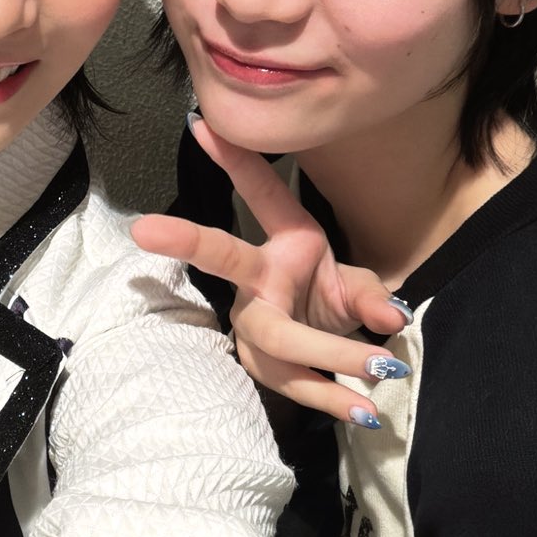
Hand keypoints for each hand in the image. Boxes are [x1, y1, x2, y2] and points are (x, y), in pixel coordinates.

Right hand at [131, 118, 408, 425]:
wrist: (319, 351)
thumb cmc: (326, 300)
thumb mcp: (354, 286)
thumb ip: (371, 295)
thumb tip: (390, 314)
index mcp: (280, 247)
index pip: (257, 195)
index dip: (230, 160)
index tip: (197, 125)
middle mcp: (257, 283)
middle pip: (225, 259)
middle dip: (187, 241)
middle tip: (145, 227)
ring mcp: (256, 327)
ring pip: (284, 339)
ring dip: (335, 353)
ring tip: (382, 365)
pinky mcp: (265, 367)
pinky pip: (300, 383)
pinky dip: (336, 397)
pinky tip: (365, 411)